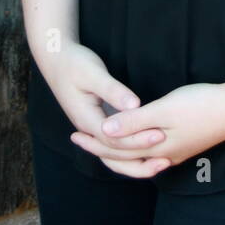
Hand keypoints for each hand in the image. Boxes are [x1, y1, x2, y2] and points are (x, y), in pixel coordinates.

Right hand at [36, 41, 169, 178]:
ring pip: (113, 155)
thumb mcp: (93, 73)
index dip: (138, 139)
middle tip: (167, 155)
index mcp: (86, 119)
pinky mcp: (99, 123)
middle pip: (115, 153)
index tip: (160, 134)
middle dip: (141, 154)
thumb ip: (113, 90)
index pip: (114, 139)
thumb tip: (134, 106)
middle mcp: (89, 129)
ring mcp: (93, 128)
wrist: (57, 60)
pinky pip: (115, 145)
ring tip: (162, 164)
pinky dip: (131, 152)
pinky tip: (149, 151)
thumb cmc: (75, 64)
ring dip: (136, 162)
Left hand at [70, 81, 224, 177]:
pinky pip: (152, 152)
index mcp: (155, 148)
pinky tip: (138, 141)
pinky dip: (137, 148)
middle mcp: (164, 155)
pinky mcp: (187, 144)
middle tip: (79, 138)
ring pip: (139, 157)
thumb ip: (133, 122)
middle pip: (125, 157)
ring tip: (104, 141)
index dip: (94, 143)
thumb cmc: (201, 104)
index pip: (116, 151)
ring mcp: (177, 152)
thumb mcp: (163, 110)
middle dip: (101, 149)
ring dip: (119, 150)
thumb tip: (104, 131)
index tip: (74, 134)